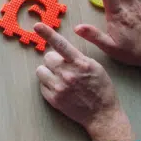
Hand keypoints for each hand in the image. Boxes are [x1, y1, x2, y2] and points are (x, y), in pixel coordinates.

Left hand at [34, 23, 133, 140]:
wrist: (102, 115)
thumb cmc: (102, 89)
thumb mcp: (96, 67)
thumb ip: (79, 58)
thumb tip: (63, 51)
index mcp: (80, 63)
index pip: (61, 44)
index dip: (48, 33)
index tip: (38, 26)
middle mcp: (68, 74)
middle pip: (48, 57)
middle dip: (54, 60)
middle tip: (63, 68)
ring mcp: (59, 87)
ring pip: (41, 70)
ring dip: (48, 72)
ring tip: (60, 78)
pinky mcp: (53, 99)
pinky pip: (42, 85)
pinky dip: (48, 85)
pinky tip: (60, 89)